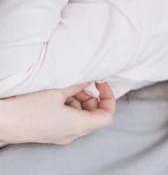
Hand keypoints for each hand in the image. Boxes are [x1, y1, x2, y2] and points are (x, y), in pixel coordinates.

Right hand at [0, 83, 114, 144]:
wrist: (4, 121)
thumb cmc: (29, 108)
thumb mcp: (57, 92)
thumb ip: (77, 86)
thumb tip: (89, 80)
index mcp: (79, 125)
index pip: (107, 116)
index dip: (109, 98)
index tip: (100, 84)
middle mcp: (73, 134)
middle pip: (95, 116)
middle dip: (92, 97)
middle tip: (82, 84)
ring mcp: (63, 135)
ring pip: (82, 117)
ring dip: (80, 101)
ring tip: (67, 89)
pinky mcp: (53, 134)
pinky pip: (70, 120)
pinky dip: (70, 107)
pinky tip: (59, 96)